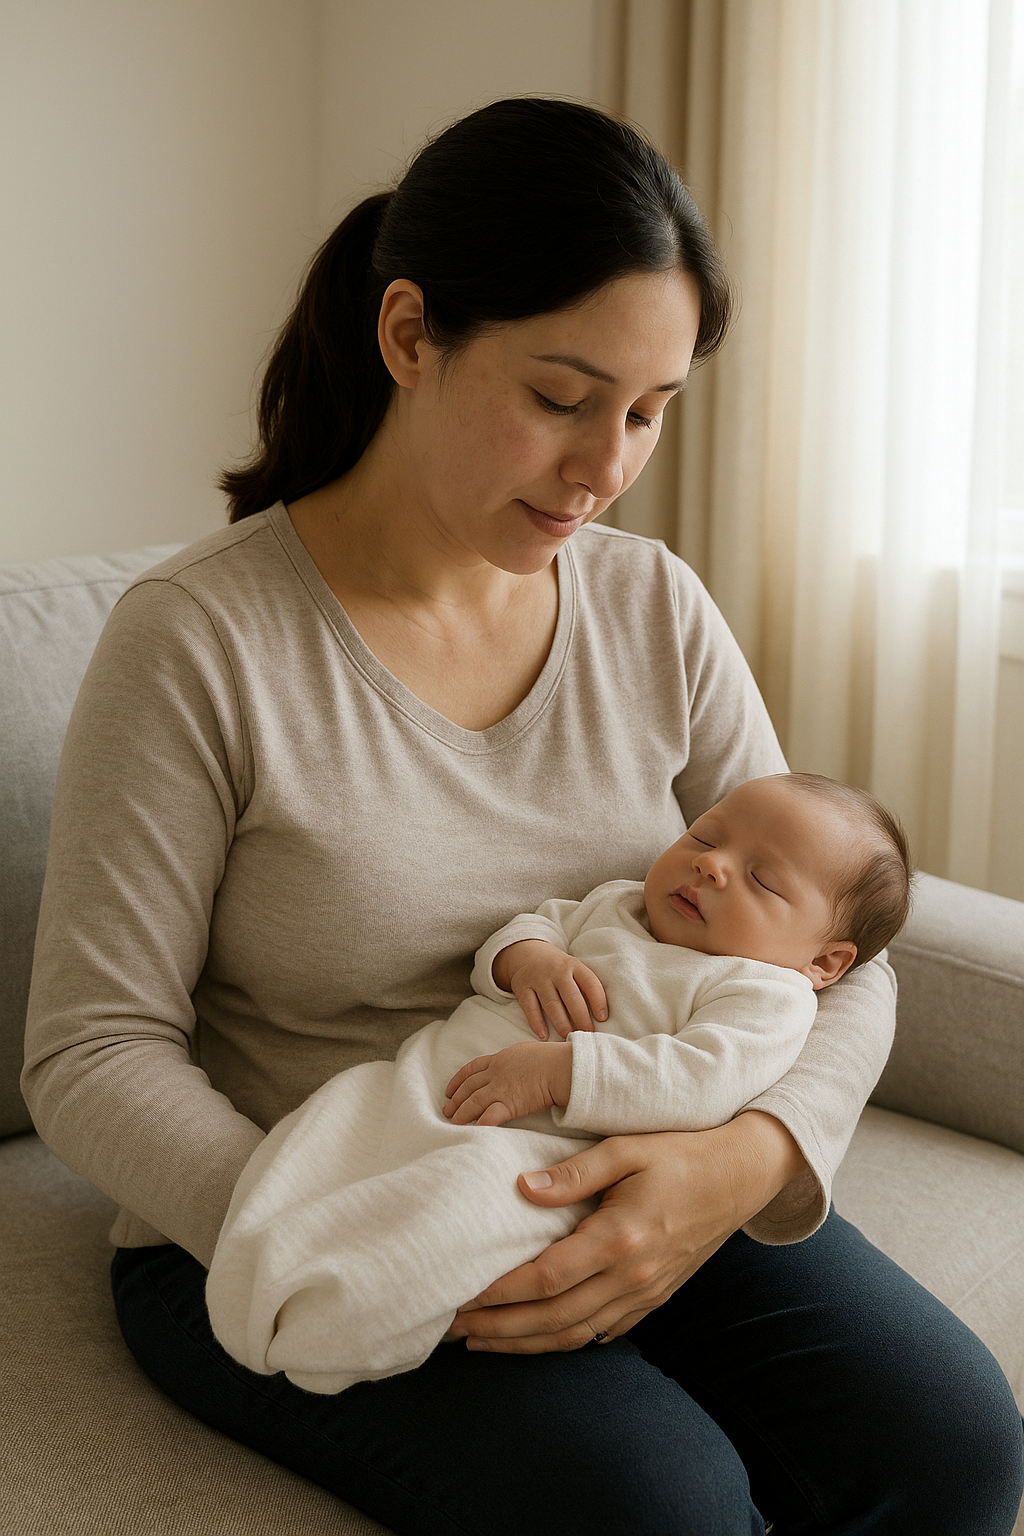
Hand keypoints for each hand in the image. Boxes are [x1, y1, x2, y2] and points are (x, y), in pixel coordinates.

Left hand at [444, 1041, 571, 1125]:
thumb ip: (517, 1060)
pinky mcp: (509, 1104)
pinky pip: (489, 1116)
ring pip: (473, 1102)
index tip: (449, 1089)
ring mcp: (500, 1088)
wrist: (560, 1067)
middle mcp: (496, 1073)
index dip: (458, 1079)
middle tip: (447, 1110)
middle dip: (455, 1099)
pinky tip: (473, 1131)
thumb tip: (518, 1064)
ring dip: (461, 1113)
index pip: (472, 1068)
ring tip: (453, 1123)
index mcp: (500, 1059)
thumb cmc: (552, 1058)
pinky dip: (479, 1124)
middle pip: (469, 1087)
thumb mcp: (528, 1052)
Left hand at [446, 1111, 806, 1353]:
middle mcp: (633, 1276)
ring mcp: (647, 1293)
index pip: (546, 1278)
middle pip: (554, 1319)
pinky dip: (563, 1341)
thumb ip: (574, 1173)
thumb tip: (523, 1188)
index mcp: (621, 1238)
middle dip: (499, 1328)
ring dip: (524, 1343)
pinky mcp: (655, 1298)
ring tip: (481, 1340)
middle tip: (453, 1326)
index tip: (461, 1295)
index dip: (499, 1293)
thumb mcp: (627, 1148)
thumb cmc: (681, 1152)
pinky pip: (603, 1333)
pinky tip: (534, 1338)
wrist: (741, 1174)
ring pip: (576, 1335)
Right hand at [493, 939, 607, 1039]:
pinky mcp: (522, 987)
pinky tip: (544, 1036)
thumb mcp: (572, 968)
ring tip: (569, 1037)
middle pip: (571, 997)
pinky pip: (530, 1007)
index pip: (590, 983)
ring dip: (561, 1023)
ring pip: (551, 1004)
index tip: (602, 1018)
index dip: (598, 1001)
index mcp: (573, 966)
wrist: (525, 952)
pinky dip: (536, 1023)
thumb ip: (584, 985)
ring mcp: (538, 979)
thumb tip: (601, 1016)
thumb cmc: (556, 967)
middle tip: (588, 1034)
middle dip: (581, 1018)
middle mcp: (557, 972)